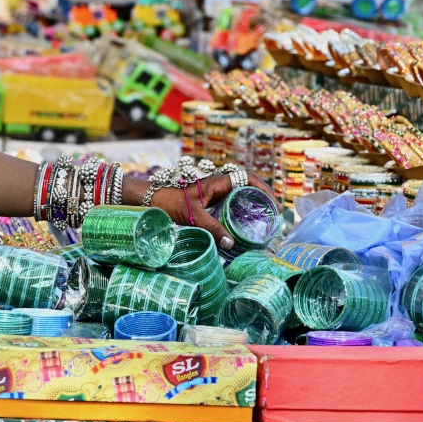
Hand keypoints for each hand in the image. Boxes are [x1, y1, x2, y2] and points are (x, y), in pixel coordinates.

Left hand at [149, 172, 274, 251]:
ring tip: (264, 223)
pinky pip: (229, 207)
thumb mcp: (193, 215)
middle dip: (262, 199)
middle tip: (273, 217)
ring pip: (239, 198)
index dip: (263, 188)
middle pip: (247, 187)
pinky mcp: (209, 204)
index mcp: (218, 182)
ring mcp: (214, 195)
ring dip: (252, 207)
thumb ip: (211, 228)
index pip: (247, 178)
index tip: (273, 203)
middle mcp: (219, 186)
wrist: (150, 200)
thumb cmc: (169, 202)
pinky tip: (243, 229)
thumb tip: (231, 243)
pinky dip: (239, 215)